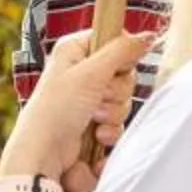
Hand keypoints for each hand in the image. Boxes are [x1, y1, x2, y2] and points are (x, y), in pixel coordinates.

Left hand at [0, 26, 153, 191]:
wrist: (43, 156)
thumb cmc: (55, 111)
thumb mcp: (90, 73)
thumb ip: (121, 51)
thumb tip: (148, 35)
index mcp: (75, 51)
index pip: (115, 41)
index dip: (121, 57)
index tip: (114, 69)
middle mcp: (81, 73)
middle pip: (124, 74)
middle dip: (115, 92)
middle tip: (96, 100)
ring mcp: (88, 100)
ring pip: (122, 100)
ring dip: (112, 114)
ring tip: (92, 120)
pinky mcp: (93, 125)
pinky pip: (117, 123)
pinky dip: (110, 131)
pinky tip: (97, 136)